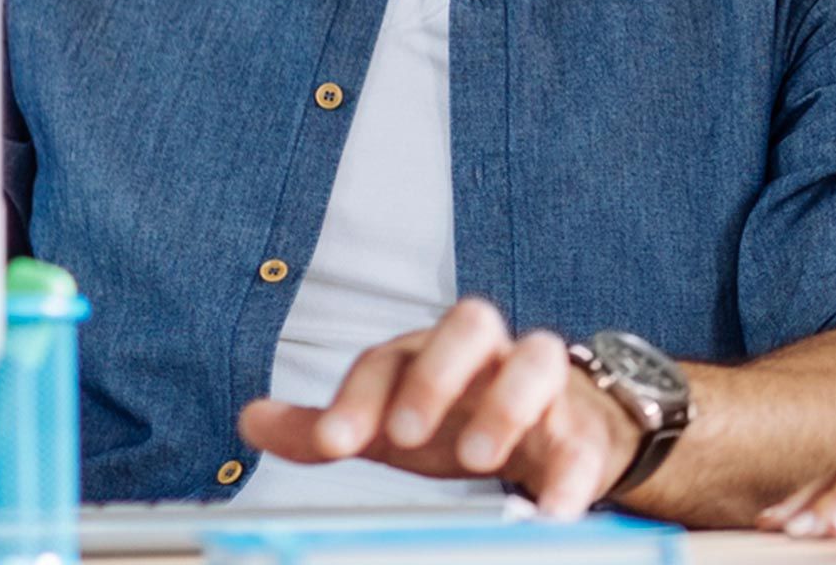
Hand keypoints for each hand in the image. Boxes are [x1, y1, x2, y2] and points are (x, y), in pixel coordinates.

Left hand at [238, 298, 640, 515]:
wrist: (558, 428)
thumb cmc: (462, 419)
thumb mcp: (392, 424)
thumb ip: (329, 426)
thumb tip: (250, 419)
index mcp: (433, 353)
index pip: (392, 355)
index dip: (361, 395)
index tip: (336, 444)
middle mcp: (489, 355)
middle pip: (470, 324)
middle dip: (437, 375)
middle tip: (406, 436)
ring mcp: (543, 385)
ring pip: (538, 358)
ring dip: (508, 403)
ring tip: (481, 460)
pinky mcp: (583, 428)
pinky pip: (584, 439)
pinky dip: (572, 473)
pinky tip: (552, 511)